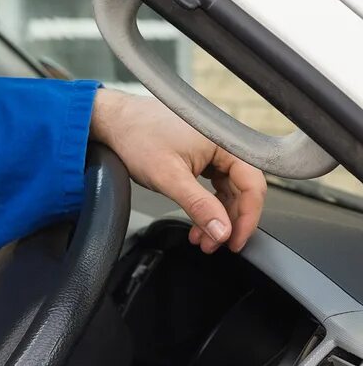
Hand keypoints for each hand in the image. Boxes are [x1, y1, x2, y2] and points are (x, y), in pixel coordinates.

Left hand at [89, 88, 265, 253]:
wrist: (112, 120)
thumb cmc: (136, 136)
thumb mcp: (168, 177)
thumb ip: (198, 205)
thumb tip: (222, 231)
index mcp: (226, 143)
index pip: (253, 186)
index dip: (247, 218)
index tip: (235, 241)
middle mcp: (224, 144)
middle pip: (241, 190)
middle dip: (228, 221)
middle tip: (215, 245)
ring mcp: (211, 149)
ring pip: (226, 190)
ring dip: (216, 216)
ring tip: (201, 238)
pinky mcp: (199, 155)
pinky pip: (212, 184)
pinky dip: (206, 204)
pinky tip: (196, 220)